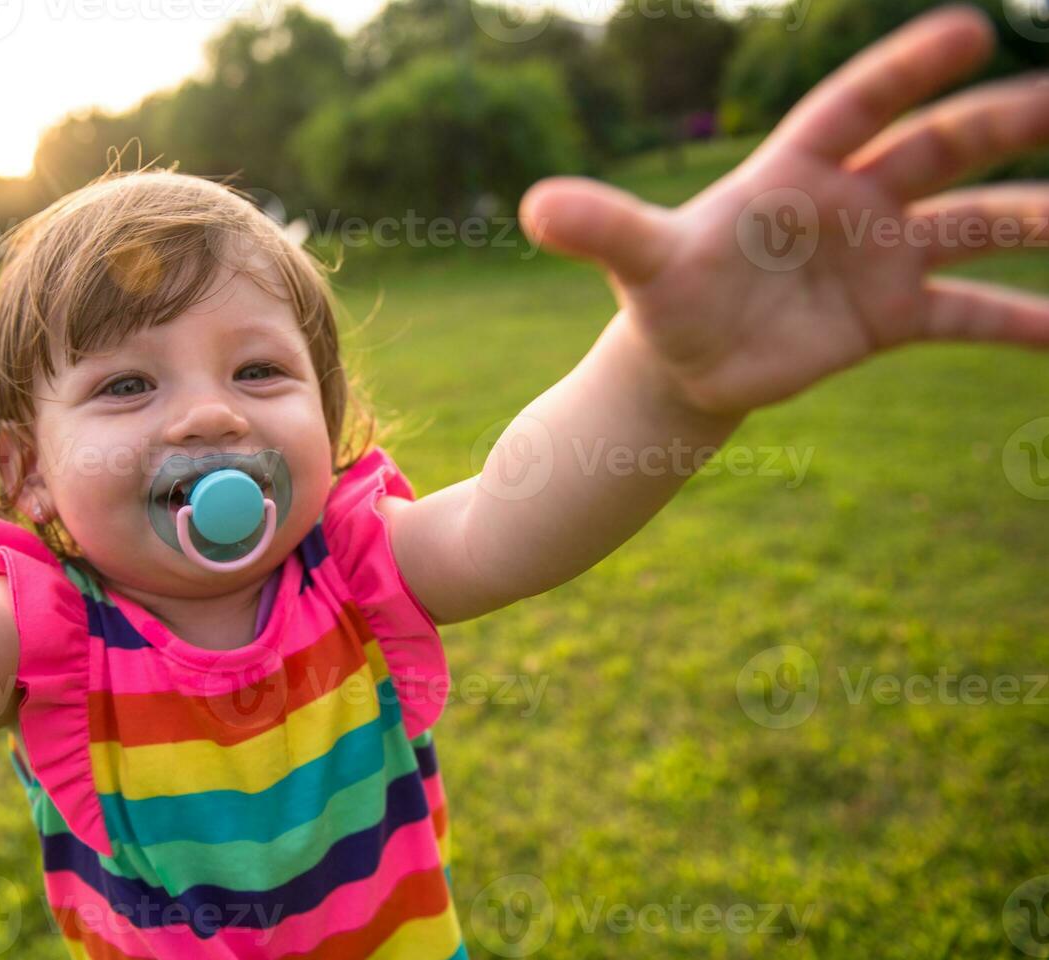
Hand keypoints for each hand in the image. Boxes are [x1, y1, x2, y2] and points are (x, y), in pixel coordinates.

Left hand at [519, 5, 1048, 416]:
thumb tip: (528, 206)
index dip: (905, 69)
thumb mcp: (638, 261)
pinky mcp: (895, 315)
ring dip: (1039, 219)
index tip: (968, 29)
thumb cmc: (666, 294)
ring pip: (976, 224)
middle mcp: (853, 200)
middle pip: (937, 148)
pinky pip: (972, 314)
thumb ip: (600, 228)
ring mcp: (883, 255)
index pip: (856, 106)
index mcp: (793, 170)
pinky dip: (1024, 322)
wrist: (689, 359)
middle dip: (998, 123)